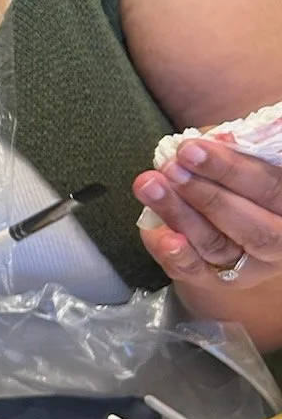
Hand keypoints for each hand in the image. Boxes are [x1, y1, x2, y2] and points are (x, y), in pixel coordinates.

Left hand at [134, 137, 281, 286]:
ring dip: (179, 215)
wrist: (227, 208)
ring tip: (150, 186)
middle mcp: (278, 242)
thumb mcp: (248, 158)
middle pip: (249, 227)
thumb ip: (240, 151)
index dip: (230, 169)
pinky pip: (195, 272)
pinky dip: (176, 255)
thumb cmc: (241, 174)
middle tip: (170, 168)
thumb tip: (221, 139)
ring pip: (216, 245)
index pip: (269, 188)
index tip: (190, 149)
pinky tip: (161, 236)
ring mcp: (248, 264)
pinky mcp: (217, 278)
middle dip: (205, 195)